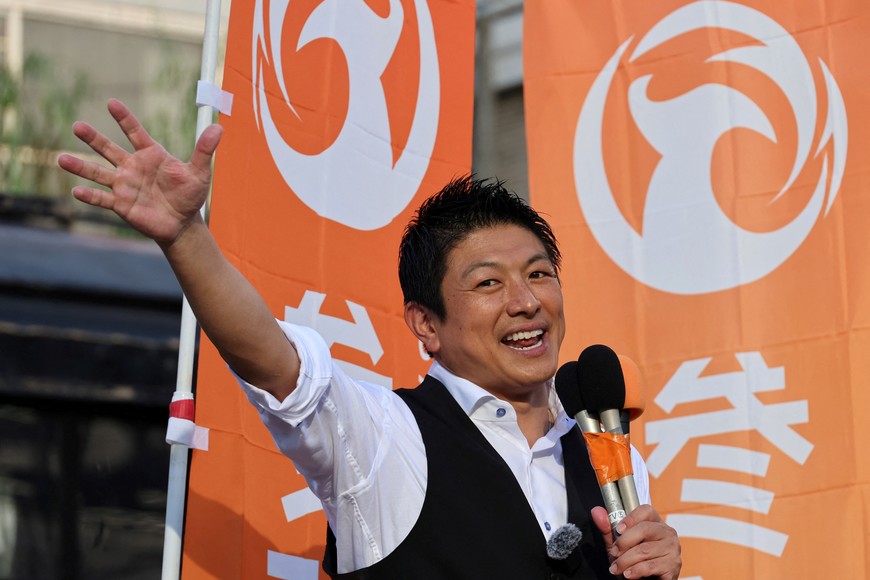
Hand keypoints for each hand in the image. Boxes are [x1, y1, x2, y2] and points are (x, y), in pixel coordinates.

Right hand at [58, 98, 222, 246]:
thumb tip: (219, 127)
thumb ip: (204, 150)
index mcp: (151, 155)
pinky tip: (76, 191)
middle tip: (77, 126)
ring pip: (98, 173)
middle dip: (93, 138)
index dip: (124, 118)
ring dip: (80, 166)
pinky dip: (90, 196)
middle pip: (108, 149)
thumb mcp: (199, 172)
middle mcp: (132, 167)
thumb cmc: (189, 195)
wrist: (182, 223)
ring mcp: (124, 185)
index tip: (112, 103)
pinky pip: (102, 198)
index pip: (135, 132)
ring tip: (61, 159)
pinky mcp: (121, 204)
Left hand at [592, 504, 680, 578]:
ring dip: (626, 561)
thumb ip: (608, 529)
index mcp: (655, 523)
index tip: (618, 529)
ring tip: (616, 568)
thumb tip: (596, 511)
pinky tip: (628, 574)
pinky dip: (635, 571)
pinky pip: (651, 566)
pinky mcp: (673, 566)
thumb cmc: (633, 561)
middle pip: (645, 529)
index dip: (630, 518)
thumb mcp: (618, 545)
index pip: (646, 510)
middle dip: (624, 542)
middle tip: (614, 553)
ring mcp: (672, 549)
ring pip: (645, 550)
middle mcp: (667, 533)